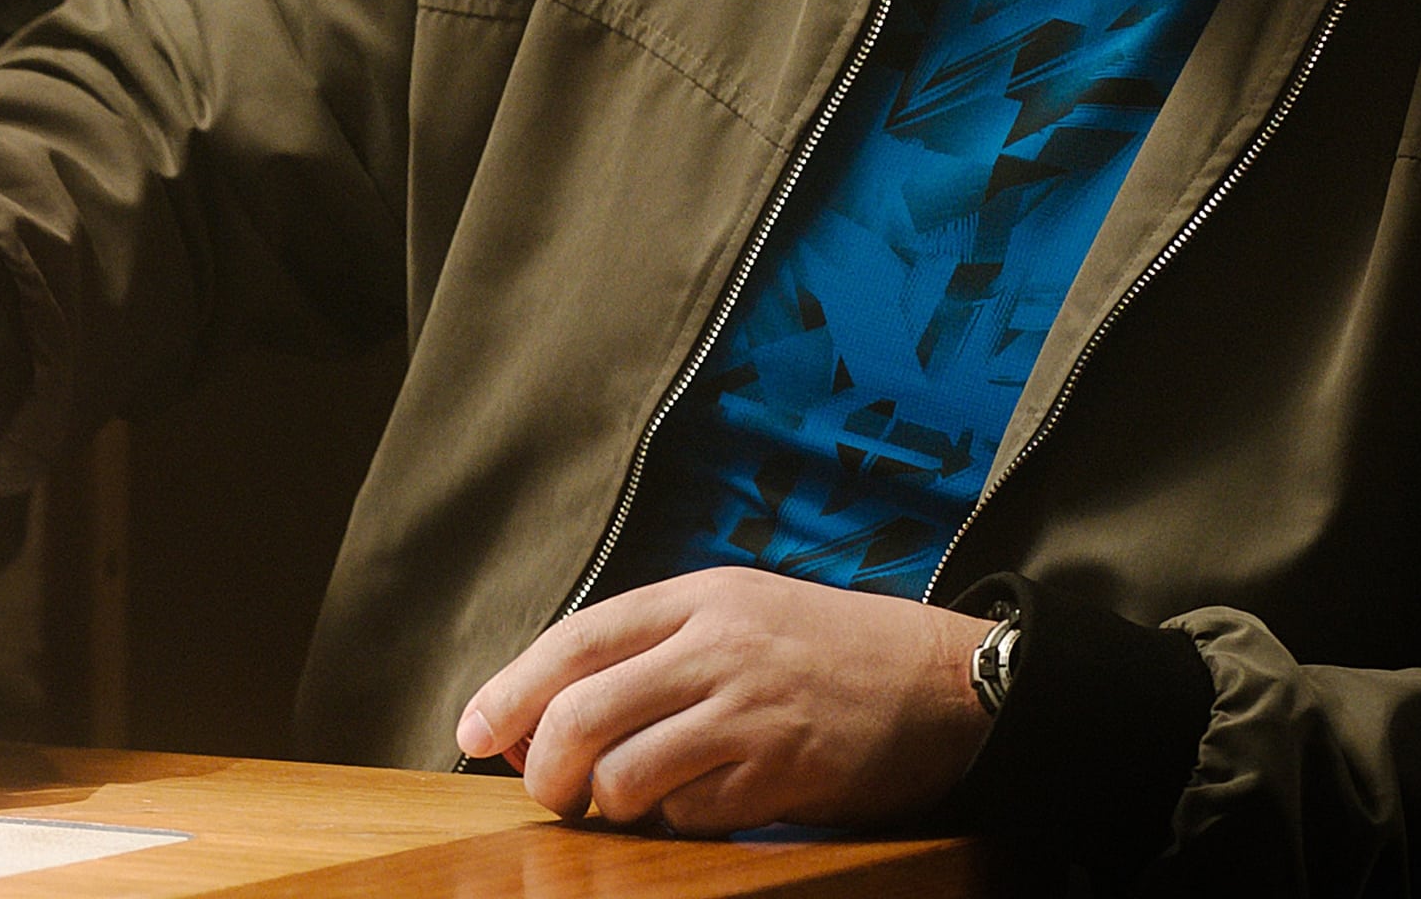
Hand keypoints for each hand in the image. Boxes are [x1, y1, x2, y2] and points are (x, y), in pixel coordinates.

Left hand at [454, 566, 993, 834]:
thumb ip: (652, 650)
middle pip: (582, 711)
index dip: (510, 689)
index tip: (472, 730)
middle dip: (541, 763)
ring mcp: (750, 713)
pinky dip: (674, 821)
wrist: (948, 682)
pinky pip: (690, 813)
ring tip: (616, 803)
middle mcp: (717, 649)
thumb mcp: (739, 613)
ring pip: (624, 772)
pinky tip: (696, 806)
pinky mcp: (783, 773)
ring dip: (603, 802)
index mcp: (698, 598)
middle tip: (541, 788)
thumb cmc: (829, 651)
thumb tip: (547, 709)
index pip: (575, 640)